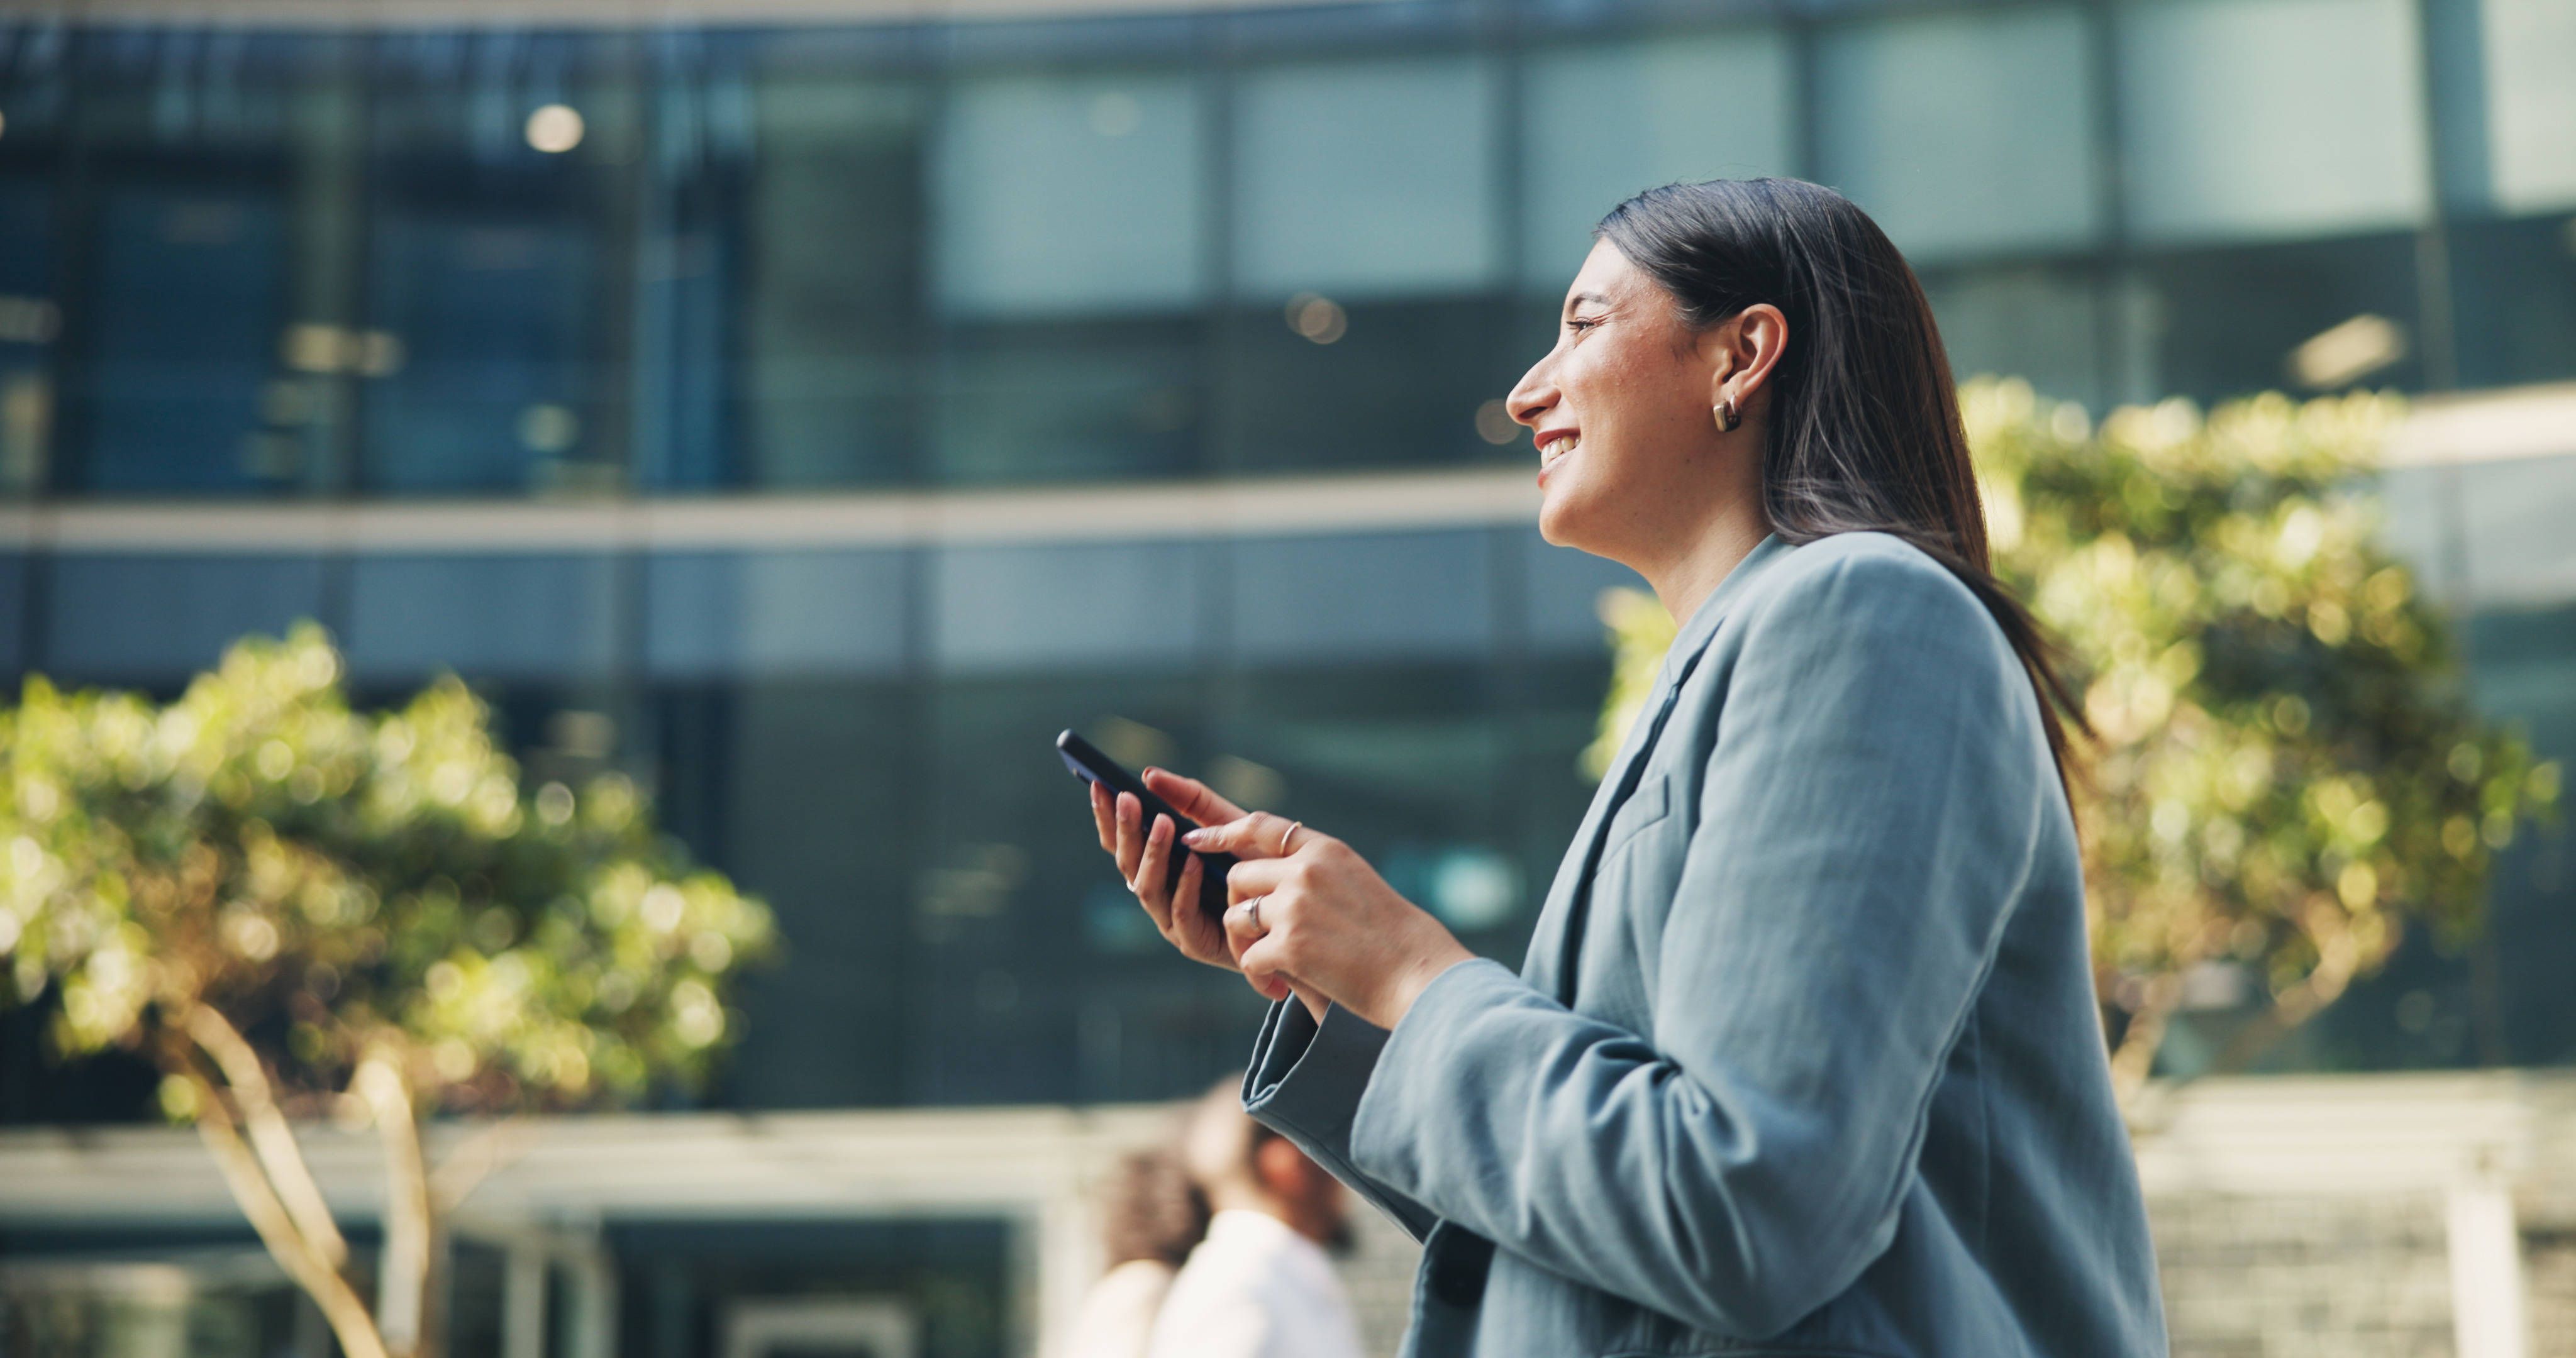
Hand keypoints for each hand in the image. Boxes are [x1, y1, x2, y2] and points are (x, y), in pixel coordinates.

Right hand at [1087, 769, 1244, 972]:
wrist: (1297, 906)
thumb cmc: (1258, 863)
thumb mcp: (1225, 822)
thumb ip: (1189, 799)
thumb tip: (1149, 774)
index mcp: (1159, 867)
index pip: (1122, 841)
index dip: (1107, 816)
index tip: (1097, 783)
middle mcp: (1159, 894)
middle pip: (1128, 863)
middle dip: (1125, 830)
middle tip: (1126, 798)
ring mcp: (1173, 921)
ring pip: (1147, 889)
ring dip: (1152, 854)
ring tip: (1161, 823)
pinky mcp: (1196, 943)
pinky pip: (1181, 915)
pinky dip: (1184, 887)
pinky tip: (1192, 861)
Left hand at [1187, 813, 1475, 1030]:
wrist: (1418, 974)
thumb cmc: (1391, 937)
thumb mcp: (1355, 883)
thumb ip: (1314, 873)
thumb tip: (1268, 880)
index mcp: (1326, 850)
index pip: (1260, 827)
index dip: (1221, 832)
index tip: (1194, 838)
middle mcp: (1307, 871)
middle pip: (1239, 876)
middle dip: (1239, 908)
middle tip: (1254, 940)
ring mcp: (1297, 906)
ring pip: (1237, 916)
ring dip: (1244, 946)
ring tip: (1270, 970)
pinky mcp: (1291, 945)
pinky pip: (1248, 957)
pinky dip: (1257, 977)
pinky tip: (1278, 989)